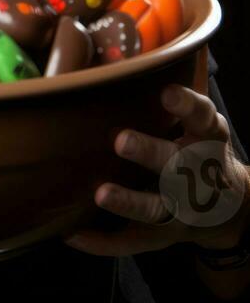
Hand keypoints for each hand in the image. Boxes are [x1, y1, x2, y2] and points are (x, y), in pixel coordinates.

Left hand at [63, 84, 249, 255]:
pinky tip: (72, 235)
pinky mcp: (164, 236)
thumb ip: (172, 101)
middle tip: (121, 140)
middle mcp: (198, 174)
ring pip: (155, 208)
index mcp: (207, 138)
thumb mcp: (199, 123)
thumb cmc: (198, 149)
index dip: (185, 106)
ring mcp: (182, 210)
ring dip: (128, 202)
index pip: (201, 118)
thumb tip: (116, 60)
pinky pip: (131, 242)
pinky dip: (102, 242)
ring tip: (100, 194)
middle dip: (150, 153)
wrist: (229, 206)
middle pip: (176, 166)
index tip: (165, 93)